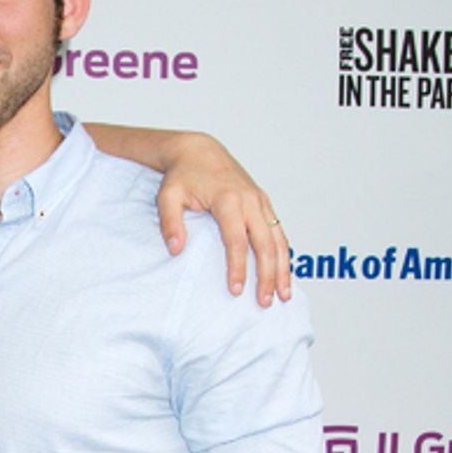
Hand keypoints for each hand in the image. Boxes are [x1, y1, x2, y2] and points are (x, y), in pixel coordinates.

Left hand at [156, 133, 289, 306]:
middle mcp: (250, 200)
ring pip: (278, 239)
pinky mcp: (263, 203)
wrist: (199, 150)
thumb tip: (176, 249)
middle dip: (266, 275)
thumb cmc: (182, 175)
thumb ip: (170, 223)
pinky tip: (284, 274)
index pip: (236, 240)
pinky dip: (283, 253)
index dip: (237, 267)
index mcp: (228, 199)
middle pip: (264, 244)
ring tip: (283, 295)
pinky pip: (279, 231)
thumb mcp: (167, 196)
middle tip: (264, 302)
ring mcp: (260, 201)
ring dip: (282, 268)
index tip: (236, 290)